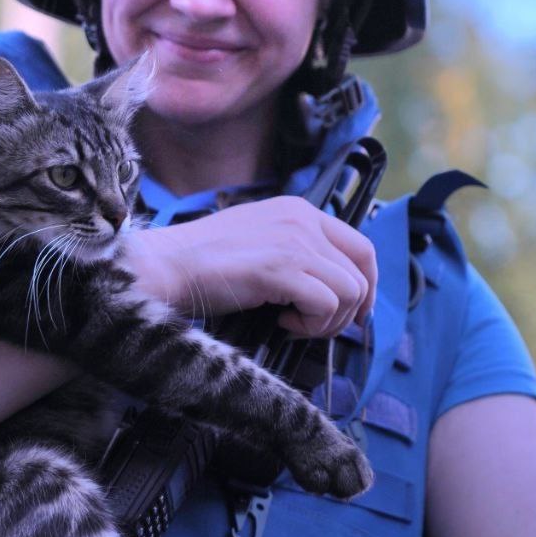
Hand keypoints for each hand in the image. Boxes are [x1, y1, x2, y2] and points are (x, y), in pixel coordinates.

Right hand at [124, 196, 376, 336]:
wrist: (169, 265)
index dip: (366, 284)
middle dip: (349, 309)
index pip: (361, 246)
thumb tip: (328, 285)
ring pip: (349, 291)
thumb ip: (295, 249)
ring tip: (292, 322)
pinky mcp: (282, 269)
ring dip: (326, 320)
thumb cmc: (206, 261)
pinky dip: (309, 325)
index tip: (355, 310)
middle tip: (318, 326)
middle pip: (361, 271)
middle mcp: (304, 221)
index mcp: (299, 210)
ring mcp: (295, 244)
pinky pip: (326, 306)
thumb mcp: (260, 238)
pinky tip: (281, 322)